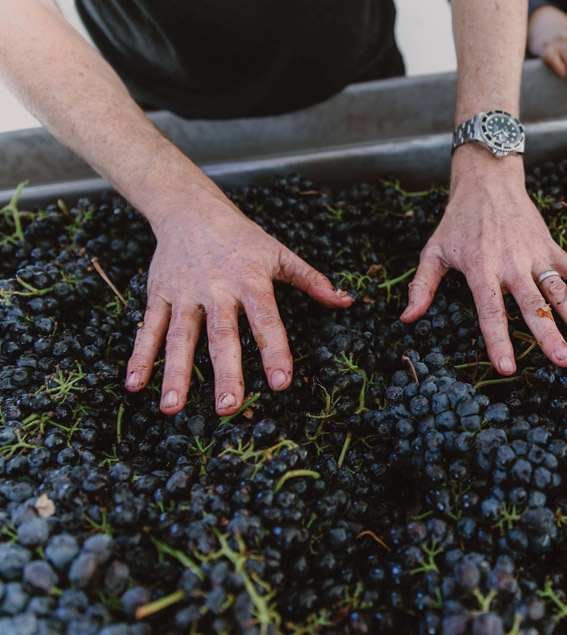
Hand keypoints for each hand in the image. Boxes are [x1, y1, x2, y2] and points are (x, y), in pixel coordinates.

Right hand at [123, 200, 351, 414]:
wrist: (190, 209)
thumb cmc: (242, 237)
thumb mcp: (279, 253)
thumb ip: (312, 280)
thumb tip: (346, 301)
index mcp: (250, 281)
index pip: (266, 321)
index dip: (275, 351)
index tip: (281, 383)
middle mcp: (216, 289)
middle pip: (221, 336)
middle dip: (226, 373)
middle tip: (229, 407)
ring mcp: (184, 294)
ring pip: (180, 338)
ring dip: (175, 374)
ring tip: (173, 408)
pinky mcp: (159, 295)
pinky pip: (148, 329)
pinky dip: (140, 356)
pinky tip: (135, 385)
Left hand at [401, 146, 566, 375]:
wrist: (487, 180)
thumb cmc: (457, 221)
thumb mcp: (433, 251)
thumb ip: (422, 287)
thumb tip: (407, 319)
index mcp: (481, 268)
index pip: (490, 311)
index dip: (499, 340)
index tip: (508, 368)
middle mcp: (511, 264)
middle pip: (533, 305)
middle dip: (549, 336)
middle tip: (564, 363)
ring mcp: (535, 255)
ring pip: (559, 291)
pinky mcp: (551, 247)